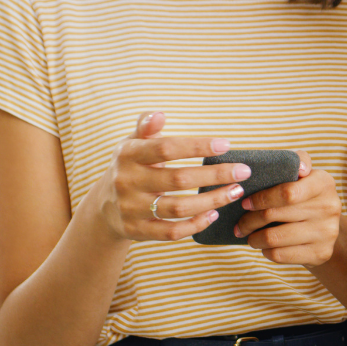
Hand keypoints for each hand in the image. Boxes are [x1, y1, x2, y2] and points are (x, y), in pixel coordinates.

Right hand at [88, 112, 249, 242]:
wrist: (103, 205)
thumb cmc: (129, 166)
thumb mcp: (132, 143)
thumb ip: (146, 127)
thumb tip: (159, 114)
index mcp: (128, 155)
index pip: (166, 149)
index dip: (197, 147)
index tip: (226, 145)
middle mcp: (127, 182)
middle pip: (178, 179)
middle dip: (215, 175)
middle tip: (243, 171)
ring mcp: (131, 209)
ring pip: (178, 207)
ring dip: (212, 200)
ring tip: (235, 191)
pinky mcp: (137, 231)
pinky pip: (170, 232)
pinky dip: (195, 225)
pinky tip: (214, 214)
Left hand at [232, 152, 341, 266]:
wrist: (327, 227)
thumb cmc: (305, 197)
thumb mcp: (304, 176)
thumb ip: (296, 162)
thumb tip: (299, 167)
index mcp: (324, 183)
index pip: (287, 192)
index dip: (261, 199)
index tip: (245, 203)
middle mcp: (330, 207)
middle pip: (275, 215)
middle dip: (249, 220)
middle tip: (240, 224)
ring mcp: (327, 232)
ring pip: (274, 238)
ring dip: (254, 239)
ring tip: (249, 236)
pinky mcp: (321, 253)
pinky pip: (281, 255)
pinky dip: (266, 251)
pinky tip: (265, 246)